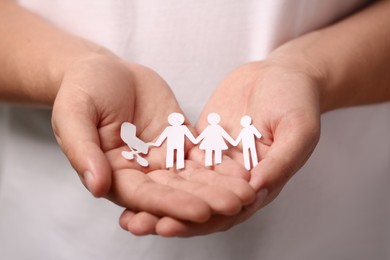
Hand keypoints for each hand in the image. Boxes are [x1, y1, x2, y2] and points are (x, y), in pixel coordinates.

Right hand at [52, 53, 254, 224]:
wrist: (103, 69)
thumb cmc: (82, 89)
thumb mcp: (74, 115)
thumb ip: (82, 150)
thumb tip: (96, 186)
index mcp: (113, 173)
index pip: (145, 196)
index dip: (173, 205)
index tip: (201, 211)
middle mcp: (139, 172)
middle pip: (175, 191)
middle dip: (206, 199)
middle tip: (238, 204)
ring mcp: (160, 157)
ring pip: (193, 176)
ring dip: (220, 186)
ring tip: (248, 191)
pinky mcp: (177, 140)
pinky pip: (201, 154)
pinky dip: (221, 163)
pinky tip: (243, 168)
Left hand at [120, 59, 320, 235]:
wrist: (281, 74)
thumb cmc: (296, 100)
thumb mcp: (298, 129)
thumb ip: (281, 161)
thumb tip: (256, 188)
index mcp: (259, 185)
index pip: (225, 212)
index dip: (196, 221)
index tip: (168, 225)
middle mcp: (234, 180)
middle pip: (197, 205)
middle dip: (166, 216)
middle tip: (135, 225)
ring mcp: (216, 162)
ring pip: (183, 187)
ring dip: (156, 200)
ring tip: (126, 212)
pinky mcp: (203, 144)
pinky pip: (177, 160)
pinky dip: (157, 171)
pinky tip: (134, 174)